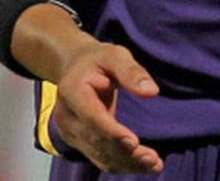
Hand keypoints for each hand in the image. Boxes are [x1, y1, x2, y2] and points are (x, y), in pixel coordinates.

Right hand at [52, 40, 164, 174]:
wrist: (76, 68)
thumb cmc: (98, 60)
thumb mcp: (115, 55)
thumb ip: (132, 71)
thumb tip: (152, 91)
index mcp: (71, 90)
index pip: (91, 117)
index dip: (112, 132)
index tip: (134, 142)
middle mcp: (65, 116)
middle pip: (96, 140)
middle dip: (124, 152)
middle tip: (152, 158)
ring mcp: (69, 132)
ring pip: (99, 155)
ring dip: (127, 162)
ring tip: (154, 163)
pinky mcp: (79, 143)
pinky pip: (101, 159)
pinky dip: (123, 164)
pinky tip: (144, 164)